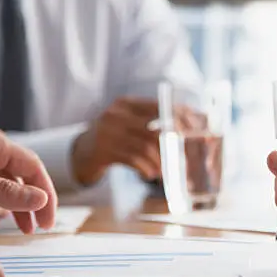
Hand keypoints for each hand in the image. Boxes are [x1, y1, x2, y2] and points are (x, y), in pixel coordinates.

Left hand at [0, 125, 56, 233]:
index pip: (33, 167)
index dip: (46, 195)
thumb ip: (3, 191)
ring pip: (3, 181)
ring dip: (13, 205)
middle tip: (39, 227)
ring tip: (21, 228)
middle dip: (31, 202)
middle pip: (21, 174)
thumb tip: (40, 199)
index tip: (48, 221)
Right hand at [71, 97, 202, 185]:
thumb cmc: (116, 138)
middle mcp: (115, 114)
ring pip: (145, 148)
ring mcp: (107, 132)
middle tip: (182, 158)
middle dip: (172, 147)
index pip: (159, 107)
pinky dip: (146, 169)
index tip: (194, 130)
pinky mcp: (103, 151)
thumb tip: (193, 123)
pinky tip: (149, 174)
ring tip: (163, 170)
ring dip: (159, 162)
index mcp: (126, 103)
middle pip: (154, 130)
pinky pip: (133, 161)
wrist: (81, 153)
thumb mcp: (131, 123)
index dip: (179, 118)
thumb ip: (154, 122)